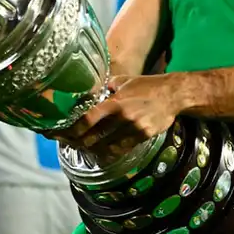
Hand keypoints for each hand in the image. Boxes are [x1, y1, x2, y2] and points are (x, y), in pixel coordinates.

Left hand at [46, 74, 188, 157]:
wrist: (173, 94)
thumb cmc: (145, 85)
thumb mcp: (122, 81)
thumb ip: (105, 89)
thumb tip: (88, 94)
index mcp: (115, 102)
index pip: (88, 120)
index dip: (72, 129)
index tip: (60, 132)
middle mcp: (123, 117)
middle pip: (93, 137)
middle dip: (77, 142)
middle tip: (65, 142)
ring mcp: (133, 129)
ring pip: (105, 146)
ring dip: (90, 149)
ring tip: (79, 147)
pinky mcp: (143, 137)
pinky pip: (120, 149)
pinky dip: (107, 152)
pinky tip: (99, 152)